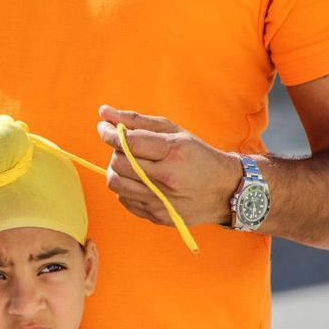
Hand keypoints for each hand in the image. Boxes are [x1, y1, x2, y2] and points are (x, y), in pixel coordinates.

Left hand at [96, 105, 239, 226]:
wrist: (225, 191)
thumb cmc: (198, 156)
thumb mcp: (174, 132)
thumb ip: (137, 121)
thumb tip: (103, 113)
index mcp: (174, 152)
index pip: (128, 142)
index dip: (109, 133)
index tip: (104, 127)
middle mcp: (167, 179)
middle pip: (119, 163)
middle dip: (116, 151)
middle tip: (126, 147)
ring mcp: (162, 201)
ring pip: (116, 183)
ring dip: (117, 170)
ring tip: (131, 165)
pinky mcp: (157, 216)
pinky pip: (124, 200)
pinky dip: (125, 187)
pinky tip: (140, 181)